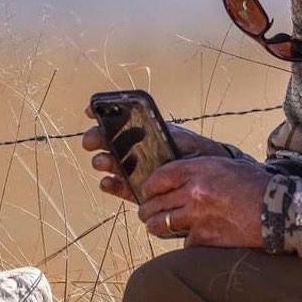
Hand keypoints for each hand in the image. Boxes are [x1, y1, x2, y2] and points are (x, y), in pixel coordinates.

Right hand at [82, 110, 236, 201]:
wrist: (209, 180)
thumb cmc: (197, 154)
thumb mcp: (182, 139)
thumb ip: (163, 134)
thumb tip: (143, 128)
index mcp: (143, 131)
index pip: (118, 120)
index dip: (102, 114)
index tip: (92, 111)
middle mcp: (133, 149)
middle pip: (108, 142)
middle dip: (96, 139)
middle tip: (93, 141)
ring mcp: (132, 169)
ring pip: (109, 163)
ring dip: (102, 162)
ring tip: (104, 162)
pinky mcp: (135, 190)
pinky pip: (118, 187)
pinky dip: (110, 185)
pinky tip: (108, 182)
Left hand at [137, 156, 270, 248]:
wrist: (279, 211)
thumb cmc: (257, 186)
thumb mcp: (227, 167)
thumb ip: (200, 172)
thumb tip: (181, 180)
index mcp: (199, 169)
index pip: (159, 177)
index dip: (148, 187)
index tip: (147, 192)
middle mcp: (194, 191)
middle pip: (155, 203)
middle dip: (147, 210)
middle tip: (147, 214)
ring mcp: (198, 215)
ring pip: (161, 224)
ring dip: (156, 227)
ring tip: (156, 227)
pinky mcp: (205, 237)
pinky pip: (183, 242)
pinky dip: (185, 242)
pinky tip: (189, 240)